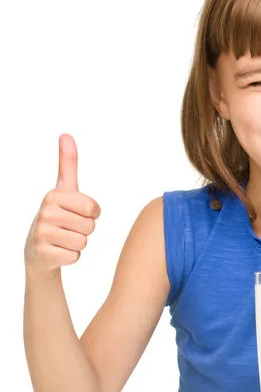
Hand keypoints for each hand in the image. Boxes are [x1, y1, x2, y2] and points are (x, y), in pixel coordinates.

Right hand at [24, 134, 101, 273]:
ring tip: (63, 239)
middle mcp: (45, 212)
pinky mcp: (43, 254)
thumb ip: (67, 163)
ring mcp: (42, 234)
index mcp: (54, 195)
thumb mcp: (64, 189)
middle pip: (90, 226)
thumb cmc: (57, 215)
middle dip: (85, 229)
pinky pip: (76, 257)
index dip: (91, 213)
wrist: (37, 249)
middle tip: (69, 227)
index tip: (77, 212)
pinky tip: (58, 251)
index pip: (93, 208)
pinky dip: (71, 256)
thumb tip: (66, 134)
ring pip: (84, 242)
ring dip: (78, 243)